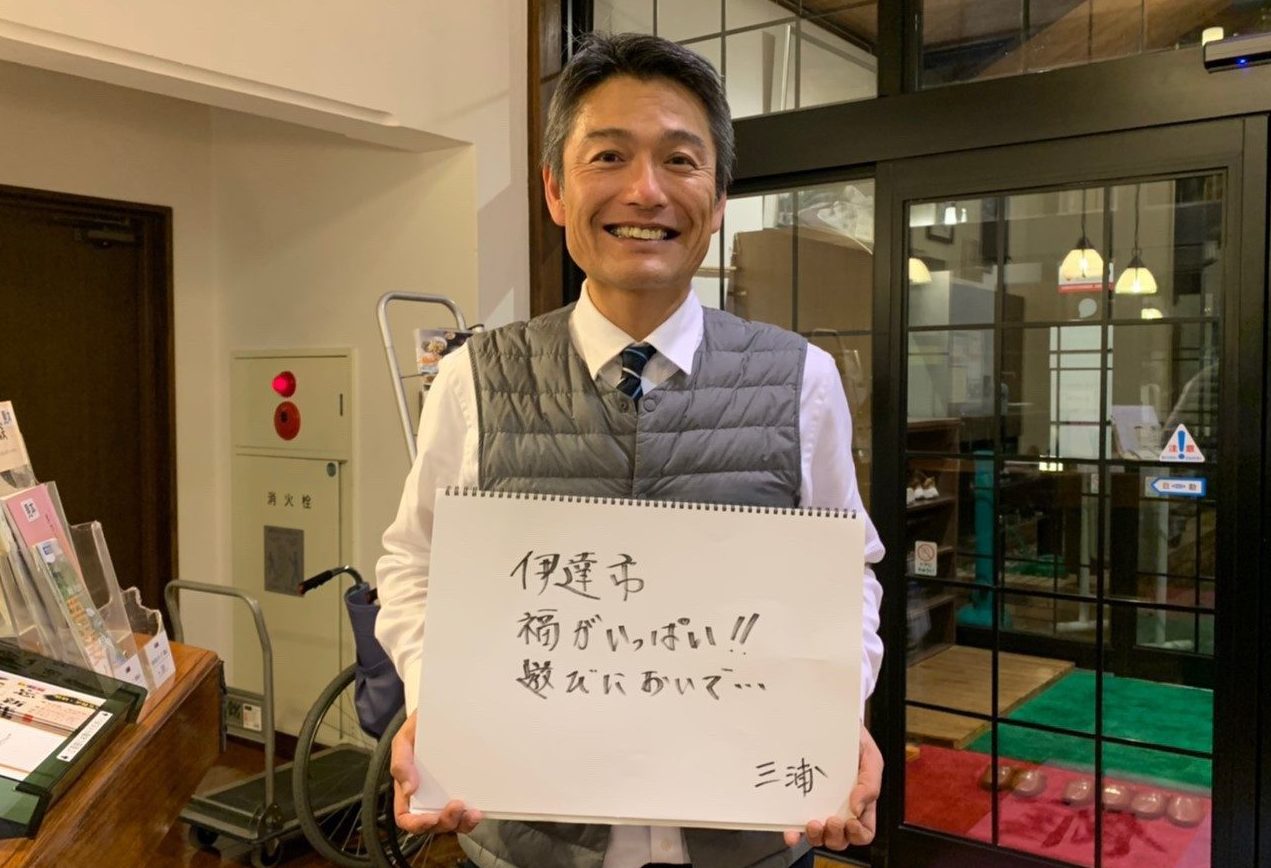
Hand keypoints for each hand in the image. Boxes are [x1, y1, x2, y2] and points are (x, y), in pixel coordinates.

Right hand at [390, 710, 482, 835]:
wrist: (444, 712)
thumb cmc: (421, 726)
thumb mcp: (405, 738)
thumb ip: (401, 761)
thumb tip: (409, 789)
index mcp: (409, 788)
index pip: (407, 817)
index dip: (417, 824)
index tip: (431, 818)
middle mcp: (427, 796)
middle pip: (433, 824)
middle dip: (445, 822)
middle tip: (457, 806)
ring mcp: (447, 794)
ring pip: (453, 823)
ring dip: (462, 823)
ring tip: (473, 813)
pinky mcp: (465, 789)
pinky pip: (468, 812)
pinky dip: (473, 816)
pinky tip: (479, 808)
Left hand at [784, 723, 881, 849]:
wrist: (826, 718)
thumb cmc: (850, 738)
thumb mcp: (869, 754)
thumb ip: (870, 781)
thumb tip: (857, 808)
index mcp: (860, 800)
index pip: (864, 830)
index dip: (859, 834)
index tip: (851, 822)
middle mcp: (839, 808)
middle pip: (842, 839)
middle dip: (837, 836)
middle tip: (832, 820)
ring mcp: (818, 806)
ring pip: (821, 837)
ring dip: (818, 837)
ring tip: (813, 823)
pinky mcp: (799, 802)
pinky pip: (795, 826)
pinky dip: (794, 834)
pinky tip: (792, 834)